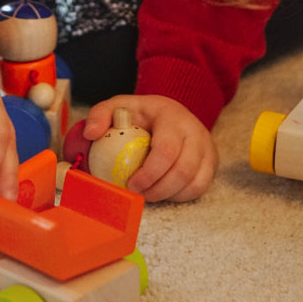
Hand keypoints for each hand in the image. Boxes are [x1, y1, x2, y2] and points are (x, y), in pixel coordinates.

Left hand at [83, 94, 217, 202]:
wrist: (169, 112)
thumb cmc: (141, 114)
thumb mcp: (118, 106)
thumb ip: (100, 115)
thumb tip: (90, 134)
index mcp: (171, 115)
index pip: (166, 149)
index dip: (149, 173)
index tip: (131, 184)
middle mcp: (194, 130)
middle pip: (183, 170)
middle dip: (158, 189)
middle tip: (138, 194)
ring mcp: (206, 146)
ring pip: (194, 182)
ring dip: (168, 195)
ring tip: (148, 194)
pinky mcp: (212, 161)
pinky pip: (200, 187)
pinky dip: (181, 195)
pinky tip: (164, 192)